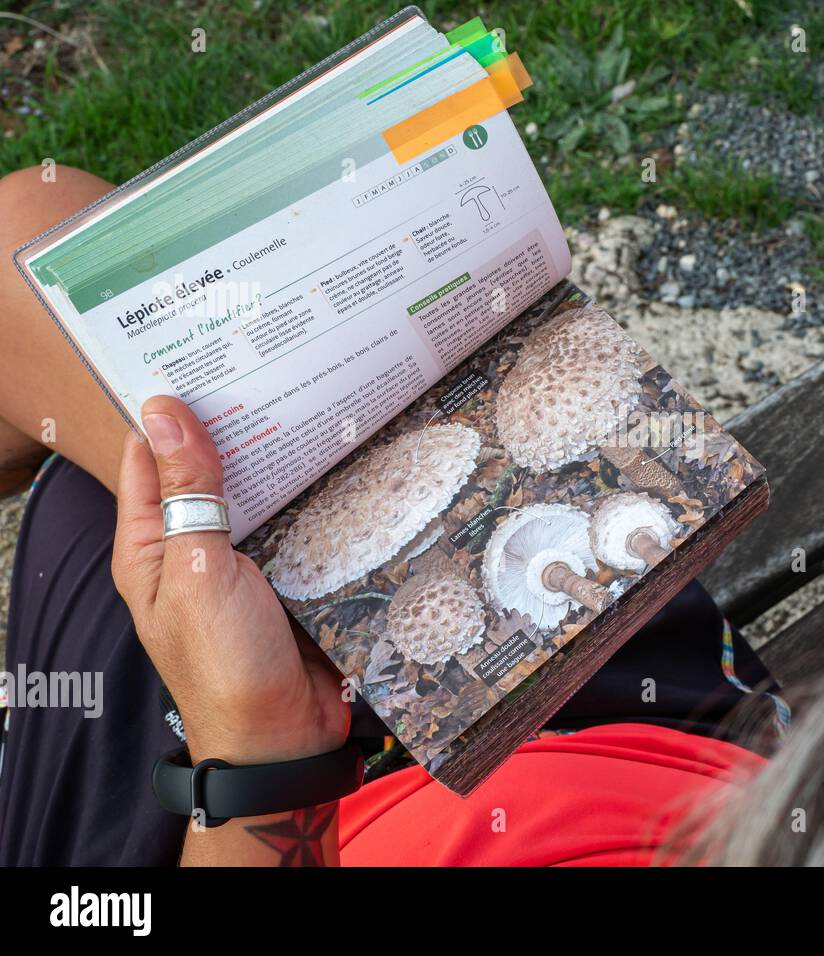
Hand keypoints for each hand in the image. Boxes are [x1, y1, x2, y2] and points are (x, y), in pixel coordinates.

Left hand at [111, 395, 349, 764]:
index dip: (168, 409)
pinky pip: (303, 520)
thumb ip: (186, 492)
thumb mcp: (196, 569)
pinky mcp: (295, 572)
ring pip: (264, 491)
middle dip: (236, 424)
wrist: (286, 736)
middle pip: (211, 470)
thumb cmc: (223, 663)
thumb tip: (165, 411)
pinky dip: (318, 491)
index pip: (149, 458)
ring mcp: (247, 561)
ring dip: (284, 456)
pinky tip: (343, 457)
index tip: (202, 354)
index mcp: (150, 547)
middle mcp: (195, 548)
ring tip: (313, 395)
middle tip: (271, 361)